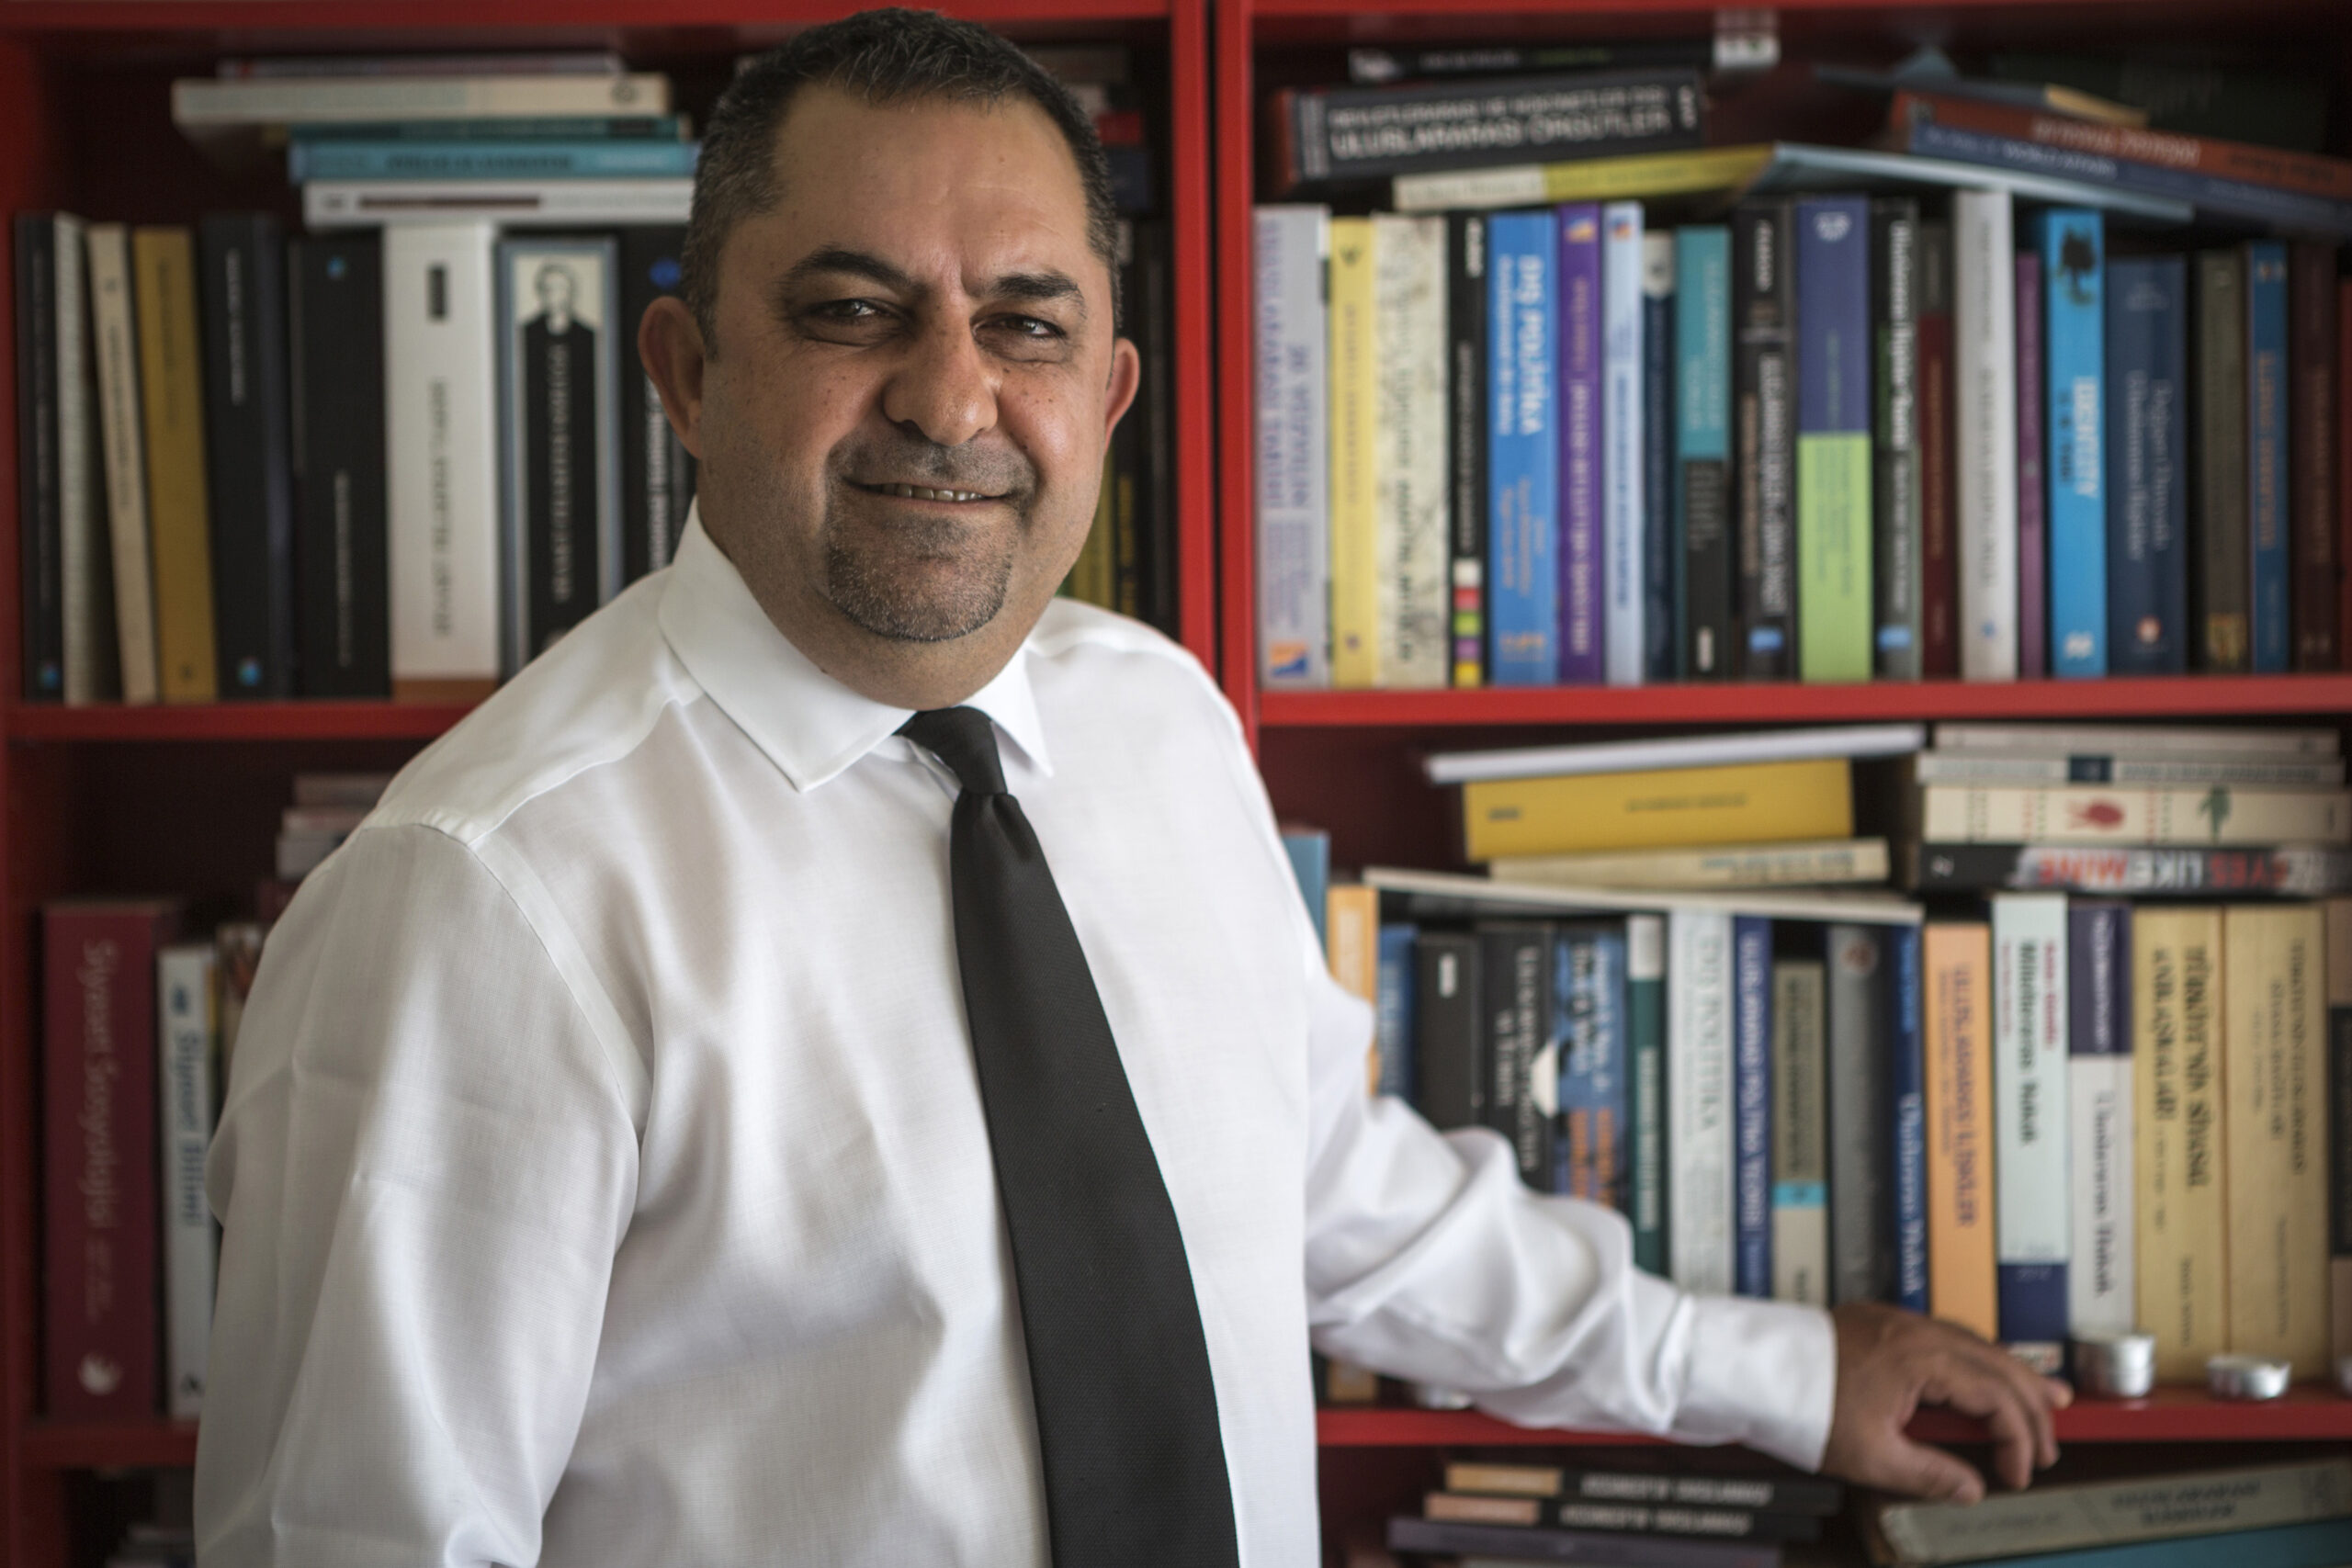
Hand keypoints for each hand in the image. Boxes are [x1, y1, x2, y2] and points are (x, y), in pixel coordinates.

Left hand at [1819, 1301, 2073, 1501]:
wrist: (1747, 1367)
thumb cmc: (1801, 1406)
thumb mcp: (1870, 1456)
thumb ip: (1930, 1474)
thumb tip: (1972, 1489)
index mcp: (1922, 1358)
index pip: (1995, 1397)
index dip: (2017, 1440)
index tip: (2017, 1475)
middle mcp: (1917, 1330)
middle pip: (1997, 1363)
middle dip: (2031, 1404)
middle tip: (2051, 1440)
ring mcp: (1899, 1321)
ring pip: (1975, 1345)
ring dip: (2011, 1375)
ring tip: (2045, 1398)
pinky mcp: (1881, 1322)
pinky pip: (1947, 1337)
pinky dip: (1977, 1360)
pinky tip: (1985, 1375)